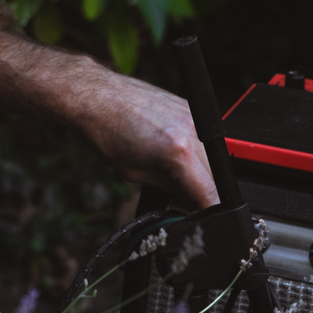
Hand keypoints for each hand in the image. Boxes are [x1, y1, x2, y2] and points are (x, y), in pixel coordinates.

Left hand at [67, 70, 218, 208]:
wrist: (97, 97)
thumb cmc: (107, 132)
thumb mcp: (136, 174)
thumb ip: (170, 188)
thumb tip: (187, 198)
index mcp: (179, 151)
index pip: (209, 191)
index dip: (207, 209)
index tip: (202, 215)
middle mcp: (192, 130)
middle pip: (216, 174)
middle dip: (201, 188)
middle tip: (180, 194)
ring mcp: (193, 115)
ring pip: (211, 154)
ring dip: (198, 167)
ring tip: (169, 165)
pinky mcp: (189, 106)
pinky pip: (202, 136)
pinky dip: (192, 148)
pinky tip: (167, 146)